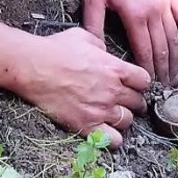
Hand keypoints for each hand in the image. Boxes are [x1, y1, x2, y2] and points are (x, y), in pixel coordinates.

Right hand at [16, 27, 149, 148]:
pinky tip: (105, 131)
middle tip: (125, 101)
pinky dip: (113, 138)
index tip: (133, 84)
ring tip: (113, 115)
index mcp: (115, 68)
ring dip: (123, 118)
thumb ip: (101, 45)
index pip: (144, 81)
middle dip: (134, 101)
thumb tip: (105, 52)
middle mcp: (113, 90)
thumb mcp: (83, 36)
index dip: (139, 83)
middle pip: (138, 102)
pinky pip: (113, 140)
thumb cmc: (55, 49)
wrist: (33, 67)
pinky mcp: (87, 125)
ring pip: (128, 121)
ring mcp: (101, 110)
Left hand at [82, 0, 177, 85]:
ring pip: (174, 37)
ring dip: (176, 59)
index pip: (143, 51)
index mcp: (134, 17)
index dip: (147, 71)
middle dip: (163, 71)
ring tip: (176, 77)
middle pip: (161, 48)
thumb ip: (93, 26)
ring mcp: (165, 3)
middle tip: (165, 90)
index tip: (148, 87)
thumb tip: (96, 51)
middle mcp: (153, 13)